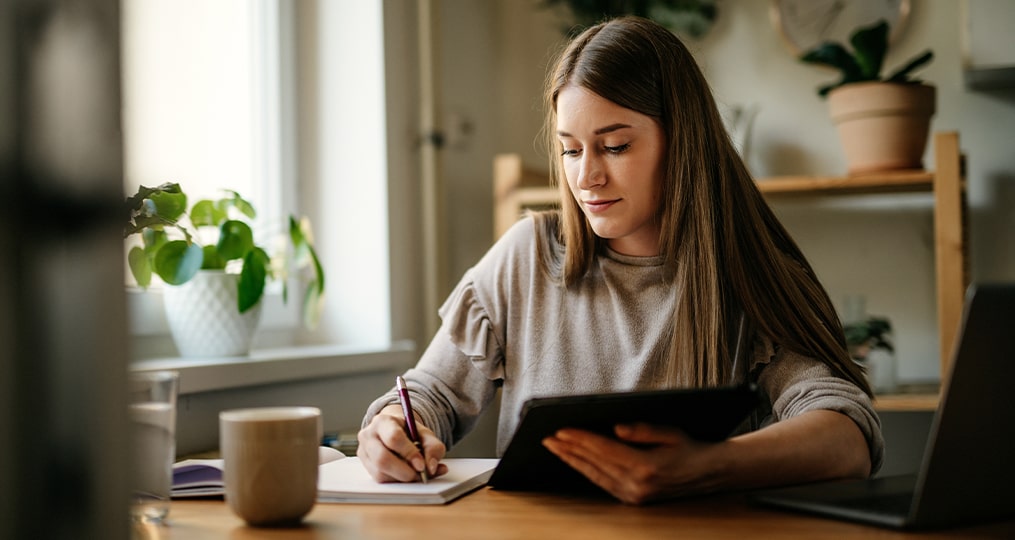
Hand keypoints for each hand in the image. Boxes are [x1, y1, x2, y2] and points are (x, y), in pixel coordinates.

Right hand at [357, 405, 447, 482]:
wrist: (394, 431)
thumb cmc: (409, 432)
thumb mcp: (425, 434)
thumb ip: (433, 448)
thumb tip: (431, 467)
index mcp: (383, 421)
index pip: (394, 438)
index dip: (409, 453)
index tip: (422, 465)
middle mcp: (369, 435)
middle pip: (382, 458)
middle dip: (404, 471)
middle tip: (419, 474)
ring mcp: (364, 452)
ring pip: (380, 473)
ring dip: (401, 478)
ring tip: (414, 474)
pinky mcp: (365, 466)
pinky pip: (379, 479)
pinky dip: (396, 481)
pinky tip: (405, 475)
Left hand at [542, 423, 717, 503]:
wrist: (709, 473)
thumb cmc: (689, 449)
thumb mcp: (670, 432)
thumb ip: (642, 430)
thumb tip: (616, 429)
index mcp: (646, 467)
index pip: (603, 450)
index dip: (580, 439)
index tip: (561, 431)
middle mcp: (637, 485)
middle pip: (594, 464)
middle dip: (569, 450)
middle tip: (548, 438)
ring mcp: (635, 495)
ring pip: (595, 476)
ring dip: (573, 461)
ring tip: (556, 449)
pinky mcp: (634, 500)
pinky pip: (603, 484)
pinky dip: (587, 471)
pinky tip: (575, 462)